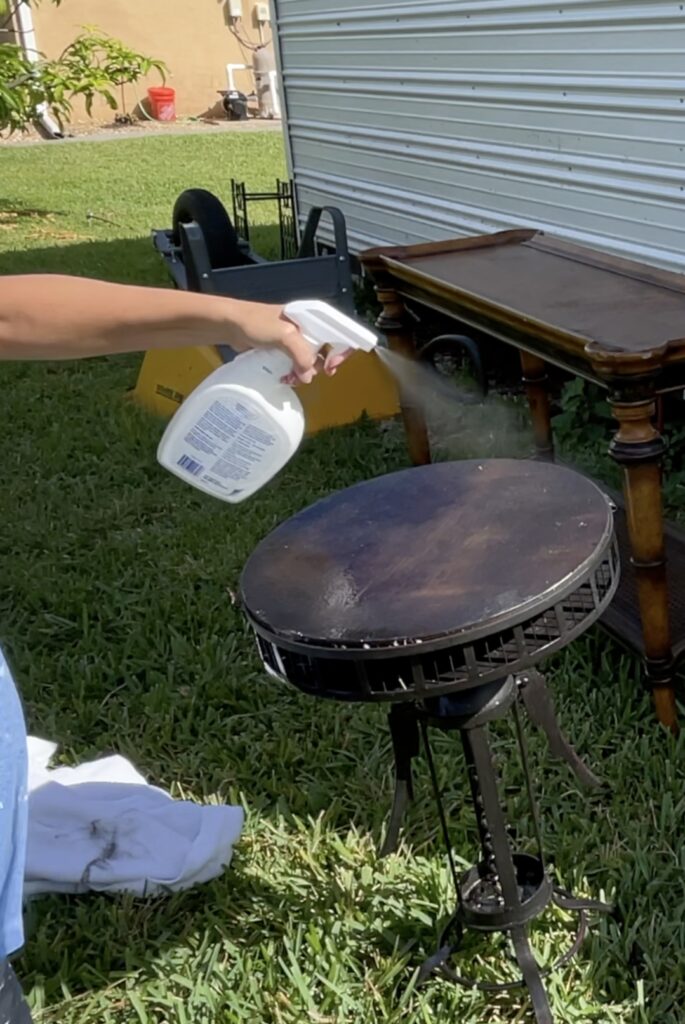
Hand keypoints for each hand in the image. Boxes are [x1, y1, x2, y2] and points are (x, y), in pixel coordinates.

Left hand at [226, 300, 348, 384]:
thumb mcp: (284, 336)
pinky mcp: (285, 350)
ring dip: (304, 374)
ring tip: (292, 379)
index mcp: (313, 317)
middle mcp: (308, 328)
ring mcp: (296, 340)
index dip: (341, 351)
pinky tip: (285, 378)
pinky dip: (294, 374)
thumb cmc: (256, 322)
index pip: (340, 333)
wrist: (231, 325)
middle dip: (320, 367)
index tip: (330, 365)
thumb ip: (301, 355)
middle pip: (327, 351)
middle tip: (308, 376)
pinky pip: (297, 365)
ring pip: (311, 362)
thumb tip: (308, 377)